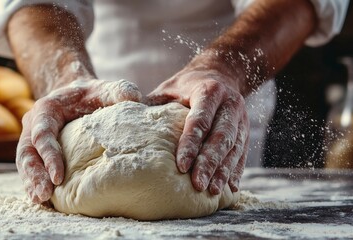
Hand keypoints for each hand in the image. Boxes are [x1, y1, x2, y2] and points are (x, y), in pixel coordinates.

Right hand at [17, 79, 141, 202]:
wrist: (80, 96)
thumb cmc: (94, 94)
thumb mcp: (107, 89)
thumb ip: (120, 91)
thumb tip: (137, 100)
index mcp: (46, 110)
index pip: (42, 134)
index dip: (48, 155)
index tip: (59, 176)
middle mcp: (34, 125)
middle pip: (27, 152)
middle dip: (35, 174)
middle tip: (45, 194)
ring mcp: (34, 140)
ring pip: (26, 163)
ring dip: (33, 182)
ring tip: (42, 200)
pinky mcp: (40, 153)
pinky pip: (34, 169)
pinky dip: (37, 184)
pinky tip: (45, 201)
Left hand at [146, 70, 248, 194]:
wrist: (220, 74)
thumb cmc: (185, 86)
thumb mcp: (168, 89)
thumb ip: (152, 104)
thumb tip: (124, 119)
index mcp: (208, 91)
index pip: (199, 120)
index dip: (191, 144)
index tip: (181, 165)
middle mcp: (229, 103)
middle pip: (221, 137)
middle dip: (209, 163)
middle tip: (197, 185)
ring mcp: (241, 118)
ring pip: (234, 147)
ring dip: (223, 171)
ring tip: (212, 191)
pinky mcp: (246, 130)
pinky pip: (243, 153)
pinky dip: (236, 171)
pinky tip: (229, 189)